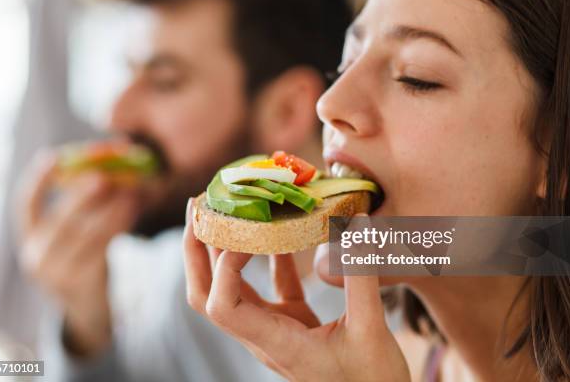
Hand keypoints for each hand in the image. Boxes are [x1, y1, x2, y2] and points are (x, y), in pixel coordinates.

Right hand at [17, 151, 139, 356]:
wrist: (87, 312)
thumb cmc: (82, 263)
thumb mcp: (70, 240)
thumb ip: (79, 212)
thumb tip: (105, 170)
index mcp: (30, 240)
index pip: (26, 206)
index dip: (39, 181)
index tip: (53, 157)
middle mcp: (37, 257)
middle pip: (60, 219)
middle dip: (83, 194)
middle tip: (105, 175)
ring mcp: (58, 273)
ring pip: (87, 233)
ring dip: (111, 208)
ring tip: (131, 189)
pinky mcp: (83, 281)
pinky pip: (104, 246)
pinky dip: (120, 224)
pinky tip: (133, 208)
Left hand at [182, 199, 409, 381]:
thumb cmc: (372, 381)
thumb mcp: (371, 330)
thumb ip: (361, 277)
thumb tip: (358, 223)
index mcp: (275, 342)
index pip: (222, 305)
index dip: (224, 266)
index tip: (247, 231)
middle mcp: (263, 335)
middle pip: (206, 295)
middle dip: (197, 250)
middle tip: (200, 205)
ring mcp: (273, 328)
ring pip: (229, 289)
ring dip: (221, 250)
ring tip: (226, 209)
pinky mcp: (290, 323)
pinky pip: (268, 286)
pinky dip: (266, 257)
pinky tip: (278, 230)